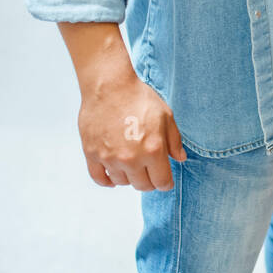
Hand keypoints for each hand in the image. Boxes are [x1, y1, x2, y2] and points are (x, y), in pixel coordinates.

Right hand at [77, 67, 185, 191]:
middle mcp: (131, 159)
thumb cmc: (139, 98)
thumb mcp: (166, 116)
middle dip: (149, 180)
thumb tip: (180, 158)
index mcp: (153, 150)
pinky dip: (107, 180)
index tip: (165, 180)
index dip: (166, 183)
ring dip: (129, 177)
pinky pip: (99, 178)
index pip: (162, 182)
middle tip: (149, 170)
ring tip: (131, 164)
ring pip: (122, 182)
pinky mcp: (92, 154)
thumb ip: (174, 140)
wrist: (110, 86)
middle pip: (142, 186)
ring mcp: (110, 158)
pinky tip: (113, 175)